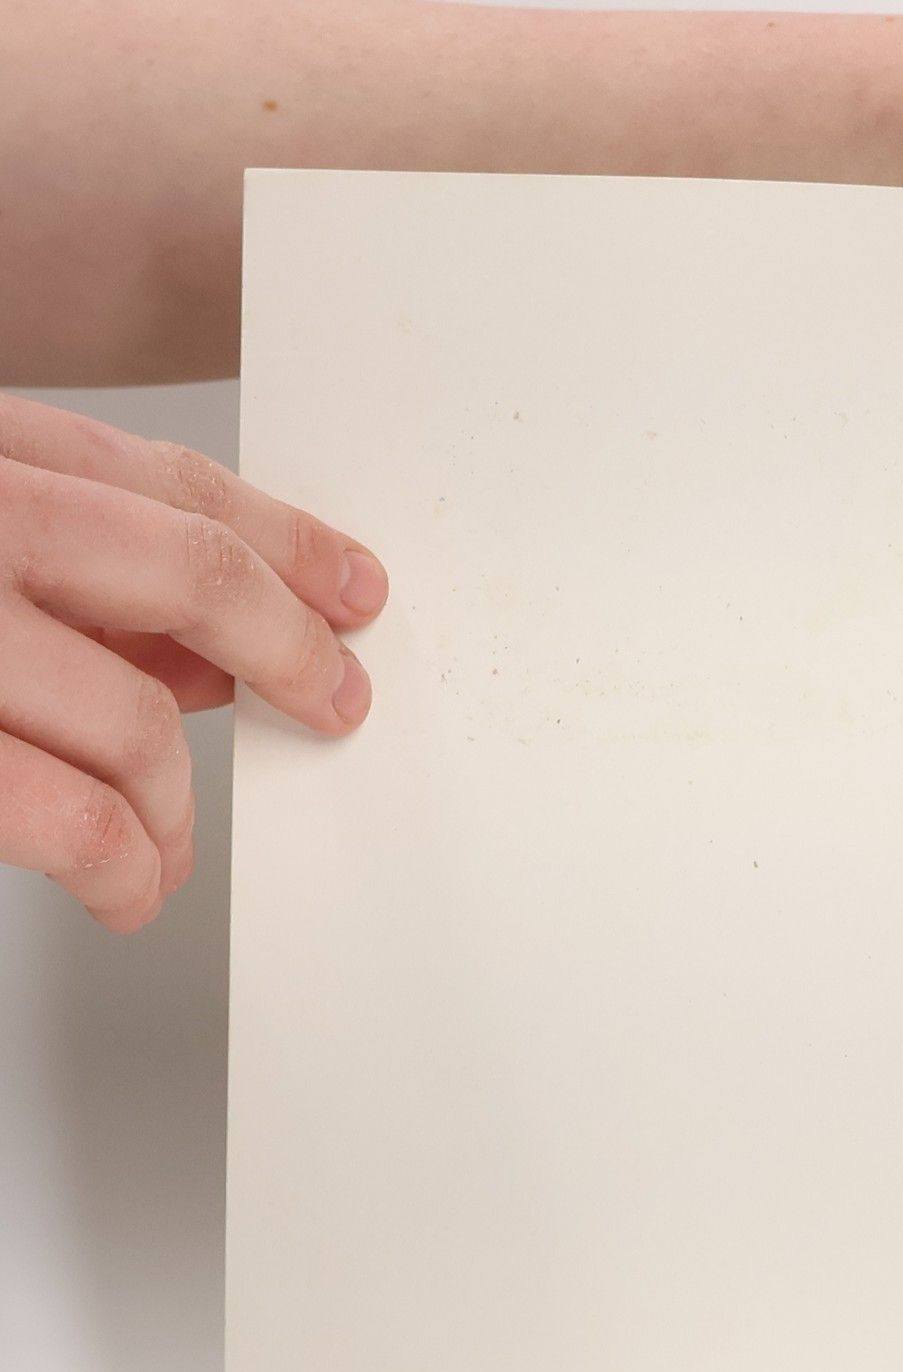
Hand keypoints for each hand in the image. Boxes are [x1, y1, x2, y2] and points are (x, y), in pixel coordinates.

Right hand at [0, 392, 385, 930]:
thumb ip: (88, 589)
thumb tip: (220, 651)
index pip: (166, 485)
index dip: (289, 542)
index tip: (357, 592)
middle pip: (190, 571)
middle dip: (289, 651)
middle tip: (336, 708)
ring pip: (139, 719)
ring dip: (175, 807)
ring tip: (160, 853)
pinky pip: (76, 820)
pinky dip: (123, 866)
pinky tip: (125, 885)